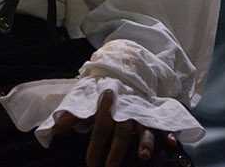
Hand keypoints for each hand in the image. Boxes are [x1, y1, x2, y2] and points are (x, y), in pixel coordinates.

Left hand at [53, 89, 188, 165]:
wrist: (124, 68)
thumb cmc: (101, 91)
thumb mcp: (84, 99)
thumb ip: (71, 115)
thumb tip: (51, 132)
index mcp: (107, 107)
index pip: (100, 128)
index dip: (96, 146)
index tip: (91, 165)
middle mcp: (125, 111)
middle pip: (121, 132)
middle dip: (116, 153)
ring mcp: (143, 114)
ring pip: (145, 129)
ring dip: (145, 142)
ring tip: (144, 156)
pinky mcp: (156, 117)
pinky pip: (165, 126)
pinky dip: (170, 134)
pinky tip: (173, 144)